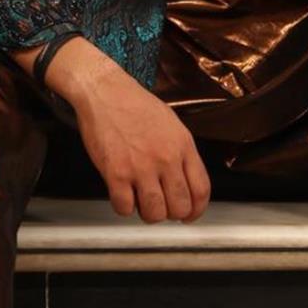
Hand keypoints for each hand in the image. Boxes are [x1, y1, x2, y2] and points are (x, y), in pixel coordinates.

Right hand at [41, 37, 211, 222]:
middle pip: (180, 207)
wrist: (106, 92)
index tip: (189, 215)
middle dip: (172, 214)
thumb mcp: (172, 125)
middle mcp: (166, 159)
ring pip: (154, 213)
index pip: (201, 190)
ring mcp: (141, 167)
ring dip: (148, 214)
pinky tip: (122, 194)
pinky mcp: (115, 173)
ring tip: (141, 202)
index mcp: (183, 146)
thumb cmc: (135, 105)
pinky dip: (124, 207)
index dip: (196, 210)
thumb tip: (186, 181)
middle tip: (162, 207)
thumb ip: (182, 153)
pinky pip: (125, 208)